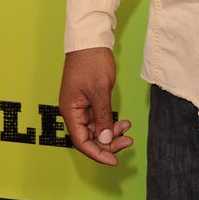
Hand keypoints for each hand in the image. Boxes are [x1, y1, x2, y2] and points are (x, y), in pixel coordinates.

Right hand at [59, 47, 132, 165]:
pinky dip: (110, 121)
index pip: (82, 141)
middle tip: (128, 142)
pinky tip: (123, 122)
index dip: (97, 153)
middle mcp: (73, 110)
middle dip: (108, 142)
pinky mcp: (89, 99)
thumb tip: (105, 139)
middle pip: (89, 136)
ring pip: (96, 128)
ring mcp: (81, 105)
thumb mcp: (100, 90)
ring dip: (111, 132)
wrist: (90, 39)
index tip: (113, 160)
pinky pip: (98, 117)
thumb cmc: (92, 61)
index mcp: (70, 111)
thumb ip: (102, 116)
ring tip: (128, 129)